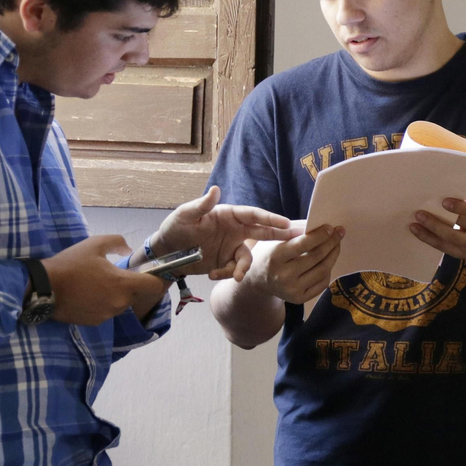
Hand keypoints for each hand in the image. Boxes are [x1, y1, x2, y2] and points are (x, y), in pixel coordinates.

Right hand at [44, 236, 169, 325]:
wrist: (42, 288)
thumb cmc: (70, 264)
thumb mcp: (94, 244)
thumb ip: (117, 243)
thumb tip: (129, 250)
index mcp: (123, 284)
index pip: (154, 286)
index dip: (157, 279)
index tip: (152, 273)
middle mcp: (119, 302)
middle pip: (137, 294)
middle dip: (131, 285)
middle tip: (113, 274)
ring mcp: (107, 315)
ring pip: (121, 303)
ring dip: (116, 294)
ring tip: (96, 283)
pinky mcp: (95, 322)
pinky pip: (107, 311)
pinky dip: (103, 303)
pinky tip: (88, 294)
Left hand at [153, 186, 298, 279]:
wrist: (166, 254)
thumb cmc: (174, 228)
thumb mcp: (185, 216)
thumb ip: (202, 205)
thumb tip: (216, 189)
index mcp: (229, 214)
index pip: (254, 215)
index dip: (270, 218)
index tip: (286, 223)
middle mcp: (235, 229)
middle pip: (263, 231)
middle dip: (280, 235)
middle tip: (299, 239)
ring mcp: (232, 246)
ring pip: (248, 257)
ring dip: (243, 267)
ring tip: (235, 276)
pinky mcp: (227, 262)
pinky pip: (235, 269)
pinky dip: (227, 274)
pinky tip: (212, 274)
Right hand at [244, 224, 344, 303]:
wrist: (259, 281)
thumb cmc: (270, 254)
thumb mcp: (275, 240)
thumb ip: (295, 231)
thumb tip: (321, 226)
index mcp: (275, 258)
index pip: (302, 244)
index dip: (320, 235)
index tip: (331, 227)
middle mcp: (283, 276)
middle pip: (316, 257)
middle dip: (331, 242)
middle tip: (340, 232)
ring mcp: (292, 290)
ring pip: (323, 270)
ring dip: (333, 254)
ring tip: (336, 244)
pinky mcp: (299, 299)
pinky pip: (322, 283)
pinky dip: (329, 269)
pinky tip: (328, 260)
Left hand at [410, 192, 465, 260]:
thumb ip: (459, 189)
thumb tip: (436, 183)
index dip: (461, 207)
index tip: (444, 202)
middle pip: (462, 227)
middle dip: (439, 221)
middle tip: (419, 213)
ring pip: (451, 240)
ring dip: (431, 232)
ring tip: (414, 224)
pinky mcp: (463, 253)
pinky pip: (445, 249)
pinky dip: (430, 240)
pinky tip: (418, 232)